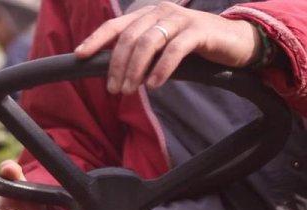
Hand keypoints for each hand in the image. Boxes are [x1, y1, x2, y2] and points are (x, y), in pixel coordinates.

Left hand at [74, 2, 260, 93]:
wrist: (236, 41)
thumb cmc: (194, 47)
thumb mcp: (162, 46)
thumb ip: (140, 52)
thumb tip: (112, 73)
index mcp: (147, 14)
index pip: (115, 25)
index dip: (95, 39)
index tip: (79, 56)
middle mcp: (161, 11)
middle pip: (129, 37)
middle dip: (117, 65)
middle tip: (114, 89)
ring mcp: (180, 19)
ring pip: (148, 43)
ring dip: (135, 70)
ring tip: (130, 91)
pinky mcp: (199, 31)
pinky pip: (174, 50)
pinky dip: (161, 70)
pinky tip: (154, 85)